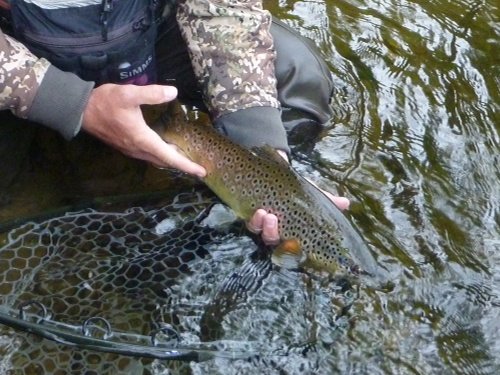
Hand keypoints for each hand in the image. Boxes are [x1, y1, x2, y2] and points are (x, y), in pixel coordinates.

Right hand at [82, 84, 205, 177]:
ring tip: (185, 158)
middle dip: (182, 165)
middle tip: (198, 166)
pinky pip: (148, 156)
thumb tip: (173, 92)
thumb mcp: (128, 93)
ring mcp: (130, 150)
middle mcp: (138, 149)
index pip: (169, 157)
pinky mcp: (125, 146)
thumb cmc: (104, 102)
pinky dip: (160, 155)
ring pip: (155, 159)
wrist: (79, 110)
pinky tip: (164, 148)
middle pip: (164, 161)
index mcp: (142, 140)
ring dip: (171, 160)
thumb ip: (151, 93)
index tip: (202, 172)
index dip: (187, 165)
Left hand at [247, 148, 349, 244]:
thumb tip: (346, 203)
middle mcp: (276, 232)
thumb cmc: (297, 189)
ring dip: (262, 225)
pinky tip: (258, 211)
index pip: (292, 246)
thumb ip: (328, 201)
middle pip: (273, 241)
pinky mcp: (250, 215)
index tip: (295, 243)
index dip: (293, 250)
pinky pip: (250, 222)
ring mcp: (262, 224)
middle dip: (273, 233)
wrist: (277, 172)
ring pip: (260, 232)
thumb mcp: (313, 194)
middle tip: (274, 220)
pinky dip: (253, 219)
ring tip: (265, 214)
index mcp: (292, 232)